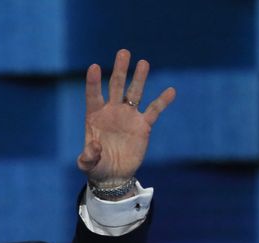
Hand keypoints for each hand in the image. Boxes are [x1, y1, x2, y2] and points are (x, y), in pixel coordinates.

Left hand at [77, 48, 175, 184]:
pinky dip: (162, 101)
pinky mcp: (143, 125)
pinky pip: (154, 110)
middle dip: (120, 70)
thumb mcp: (87, 164)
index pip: (93, 95)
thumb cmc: (96, 167)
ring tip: (143, 62)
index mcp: (95, 116)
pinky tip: (171, 91)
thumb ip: (87, 157)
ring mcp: (128, 116)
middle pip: (116, 86)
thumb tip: (94, 147)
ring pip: (135, 92)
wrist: (113, 175)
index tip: (94, 67)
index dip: (93, 82)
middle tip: (123, 52)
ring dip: (139, 78)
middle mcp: (112, 111)